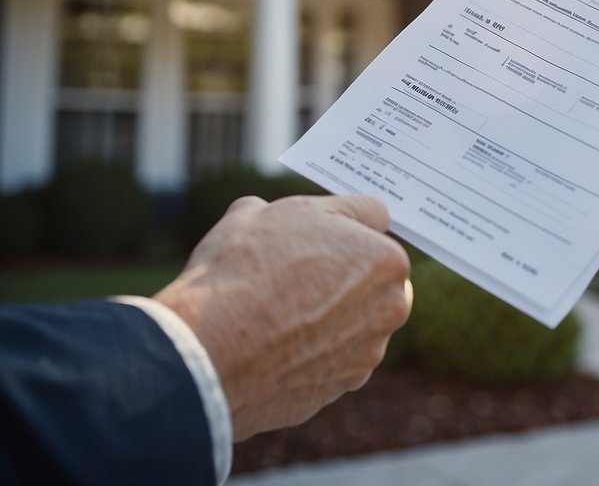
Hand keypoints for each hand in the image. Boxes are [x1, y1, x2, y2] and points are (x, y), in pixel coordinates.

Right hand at [155, 194, 411, 440]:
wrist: (207, 351)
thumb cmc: (241, 271)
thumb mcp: (267, 211)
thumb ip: (309, 213)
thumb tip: (309, 218)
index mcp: (385, 257)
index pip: (374, 225)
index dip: (338, 225)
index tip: (317, 234)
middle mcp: (390, 306)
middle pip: (371, 277)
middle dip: (344, 274)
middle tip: (297, 275)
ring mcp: (369, 351)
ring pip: (356, 321)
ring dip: (331, 317)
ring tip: (280, 313)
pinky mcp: (343, 387)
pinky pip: (334, 359)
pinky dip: (313, 353)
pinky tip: (276, 346)